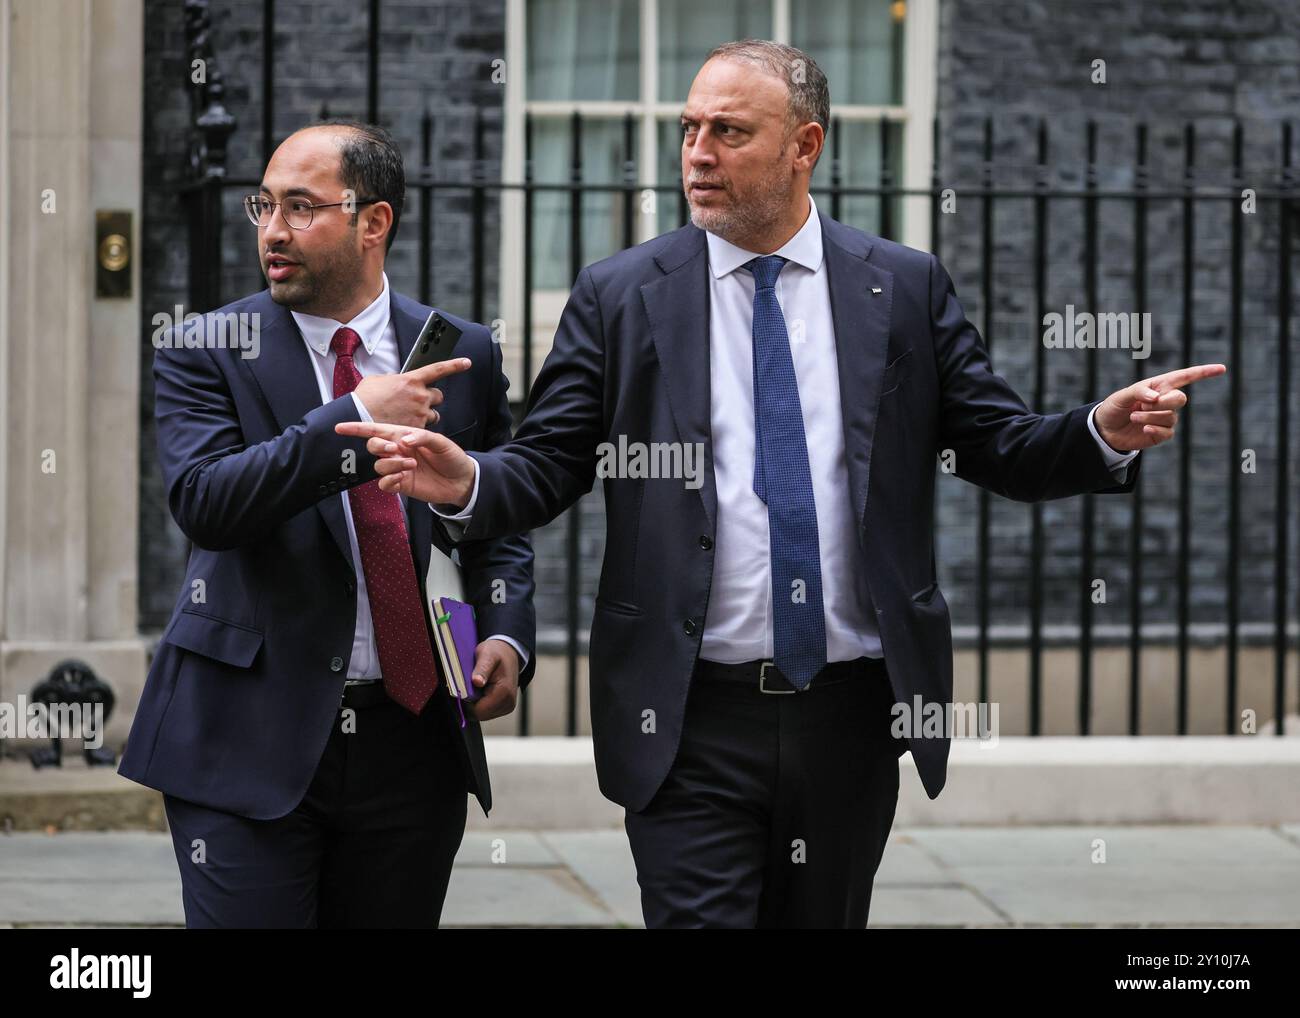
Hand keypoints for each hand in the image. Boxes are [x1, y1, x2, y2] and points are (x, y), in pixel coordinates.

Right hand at [334, 420, 475, 506]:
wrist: (461, 480)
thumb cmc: (451, 457)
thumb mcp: (441, 442)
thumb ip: (423, 437)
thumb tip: (403, 439)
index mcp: (403, 436)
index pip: (376, 430)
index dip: (357, 429)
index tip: (339, 427)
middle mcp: (398, 451)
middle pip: (373, 446)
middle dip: (379, 446)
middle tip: (396, 449)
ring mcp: (398, 468)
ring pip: (378, 466)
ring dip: (391, 464)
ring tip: (411, 464)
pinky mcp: (401, 484)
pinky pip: (384, 484)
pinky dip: (389, 481)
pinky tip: (402, 479)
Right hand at [352, 357, 471, 428]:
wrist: (358, 417)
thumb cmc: (364, 398)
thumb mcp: (377, 380)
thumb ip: (392, 379)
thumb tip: (395, 380)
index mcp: (411, 380)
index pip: (438, 369)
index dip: (455, 365)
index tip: (466, 363)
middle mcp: (419, 395)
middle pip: (438, 396)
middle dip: (431, 398)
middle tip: (419, 402)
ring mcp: (420, 413)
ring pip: (433, 414)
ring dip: (425, 415)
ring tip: (409, 417)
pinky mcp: (417, 428)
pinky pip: (424, 428)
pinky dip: (416, 429)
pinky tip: (404, 426)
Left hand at [465, 638, 520, 721]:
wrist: (509, 652)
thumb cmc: (497, 652)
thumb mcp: (487, 655)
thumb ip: (482, 669)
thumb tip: (477, 682)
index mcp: (504, 692)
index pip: (478, 711)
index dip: (467, 702)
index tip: (465, 687)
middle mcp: (508, 703)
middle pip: (480, 715)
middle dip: (472, 703)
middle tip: (472, 685)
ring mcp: (508, 707)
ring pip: (483, 715)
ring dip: (476, 703)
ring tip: (479, 686)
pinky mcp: (505, 707)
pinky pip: (487, 712)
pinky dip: (481, 703)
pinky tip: (483, 690)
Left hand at [1093, 363, 1225, 451]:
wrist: (1106, 430)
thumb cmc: (1114, 408)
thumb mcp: (1121, 396)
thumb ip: (1138, 392)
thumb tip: (1156, 397)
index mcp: (1159, 386)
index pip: (1185, 377)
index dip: (1204, 372)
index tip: (1222, 368)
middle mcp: (1165, 400)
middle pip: (1180, 399)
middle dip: (1163, 403)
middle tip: (1142, 407)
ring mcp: (1165, 417)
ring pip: (1170, 417)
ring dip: (1150, 417)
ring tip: (1133, 418)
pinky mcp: (1161, 433)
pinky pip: (1168, 432)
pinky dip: (1155, 430)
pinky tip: (1144, 429)